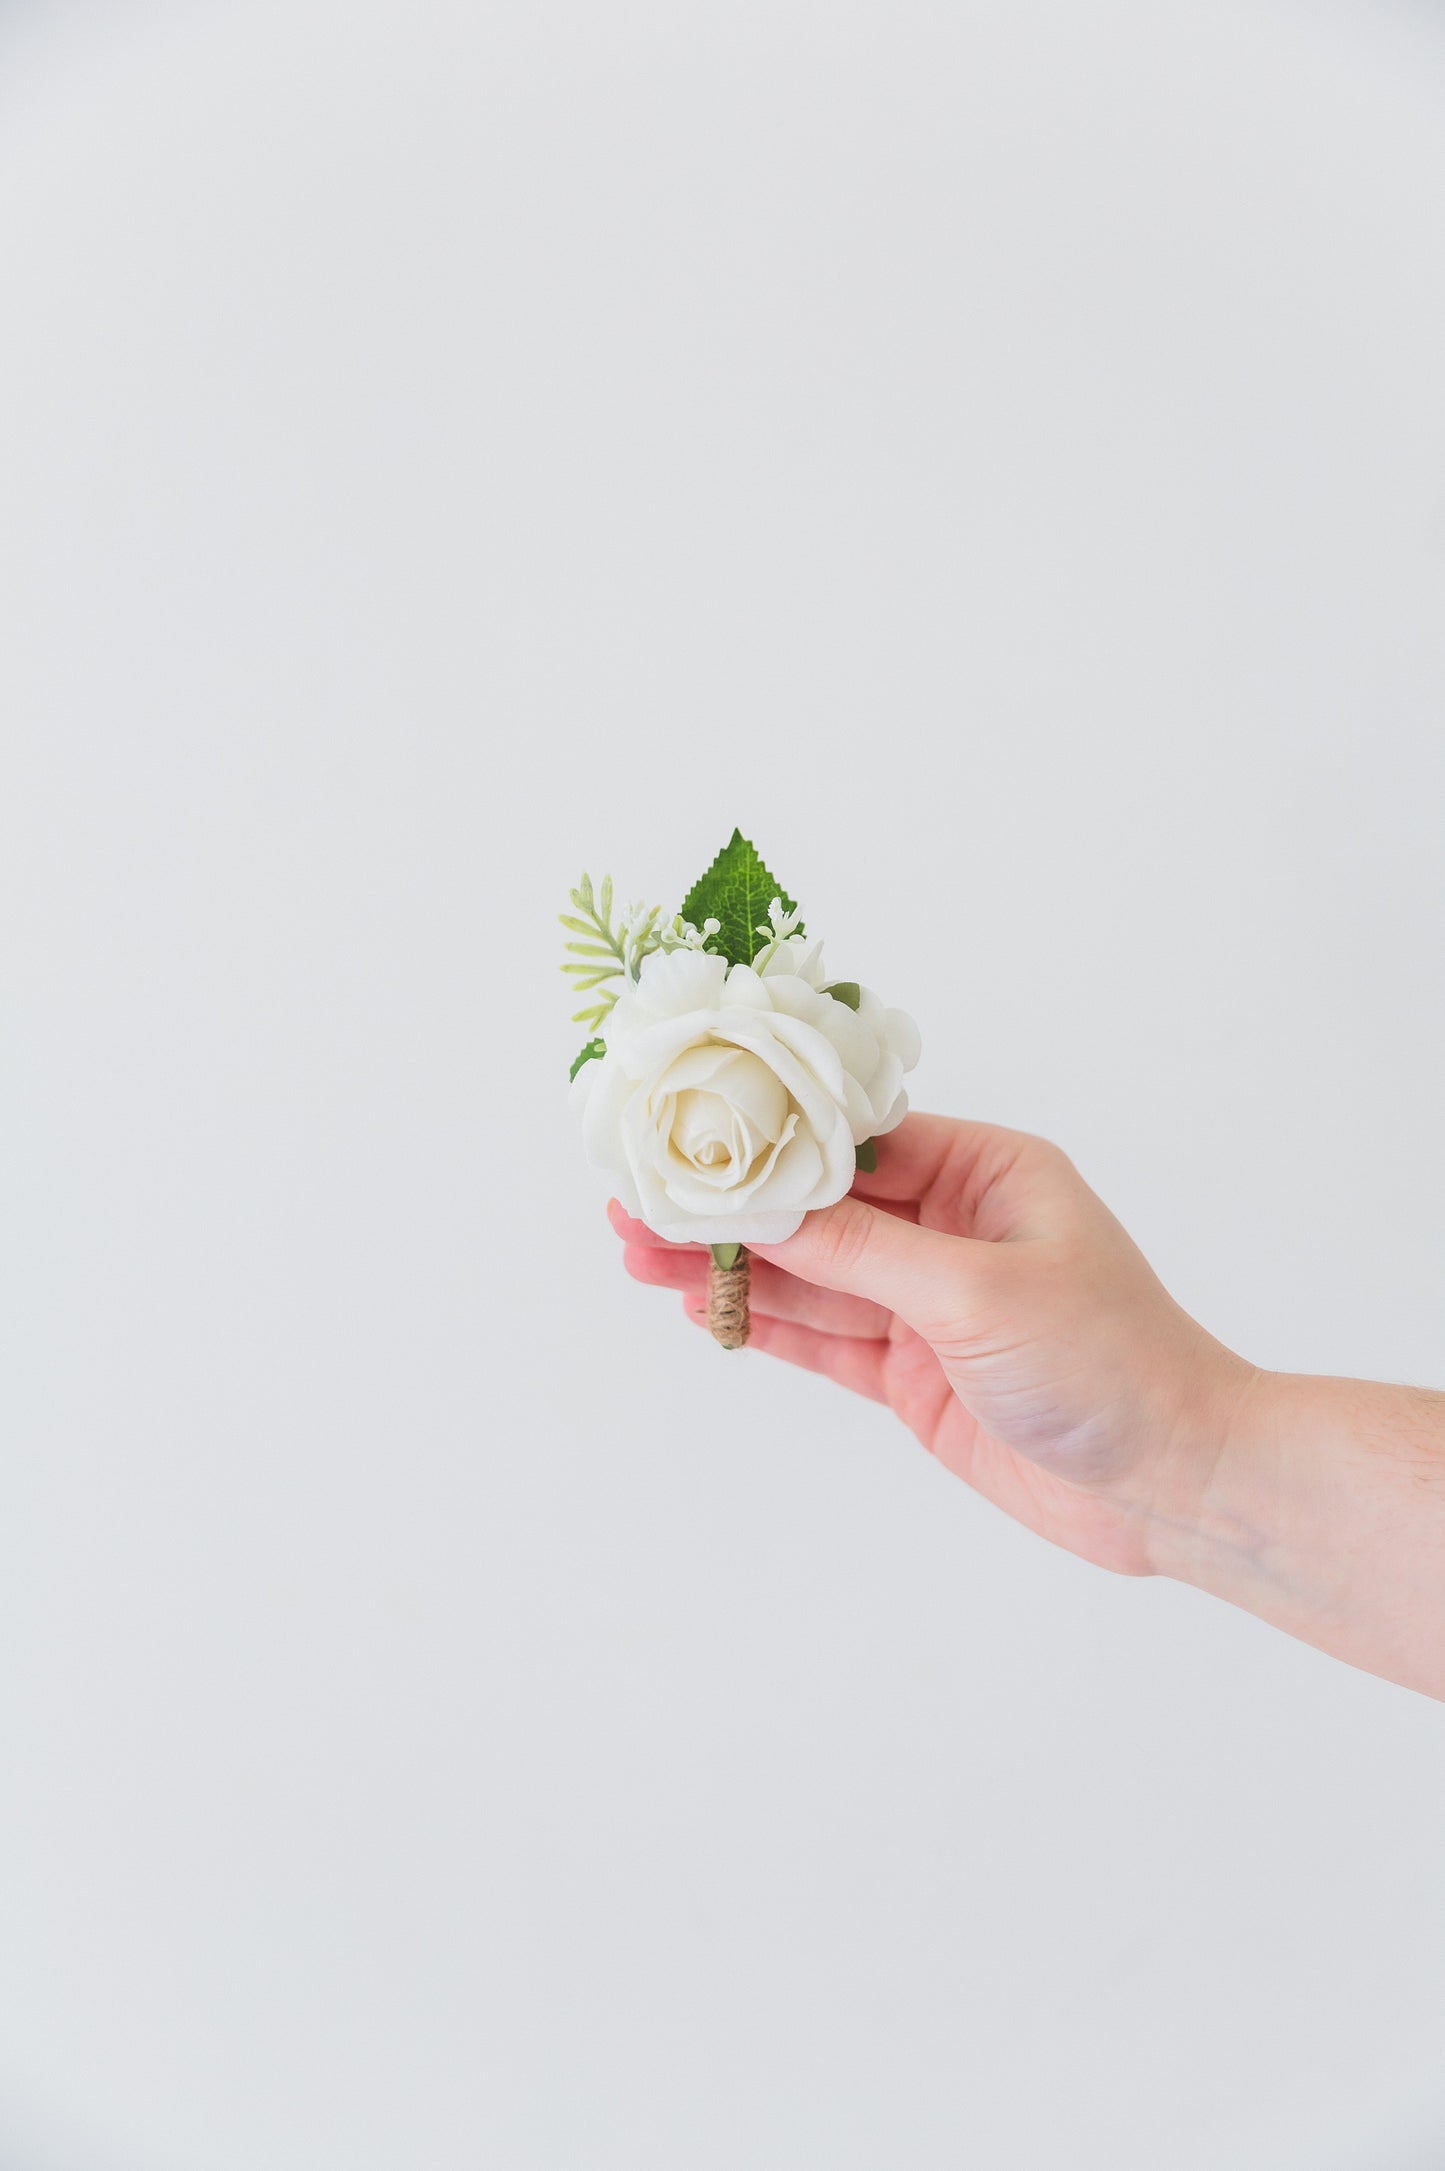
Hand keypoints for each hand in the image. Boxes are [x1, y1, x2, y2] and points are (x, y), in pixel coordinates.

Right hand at [610, 1112, 1254, 1576]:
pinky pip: (825, 1337)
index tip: (690, 1130)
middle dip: (733, 1206)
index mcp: (987, 1173)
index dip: (771, 1136)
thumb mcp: (976, 1292)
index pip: (859, 1138)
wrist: (1172, 1483)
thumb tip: (766, 1204)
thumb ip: (862, 1250)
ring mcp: (930, 1306)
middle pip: (821, 1207)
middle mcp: (954, 1229)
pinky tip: (704, 1305)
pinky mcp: (916, 1374)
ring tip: (640, 1250)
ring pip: (812, 1275)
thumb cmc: (1110, 1362)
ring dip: (732, 1266)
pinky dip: (766, 1323)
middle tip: (637, 1201)